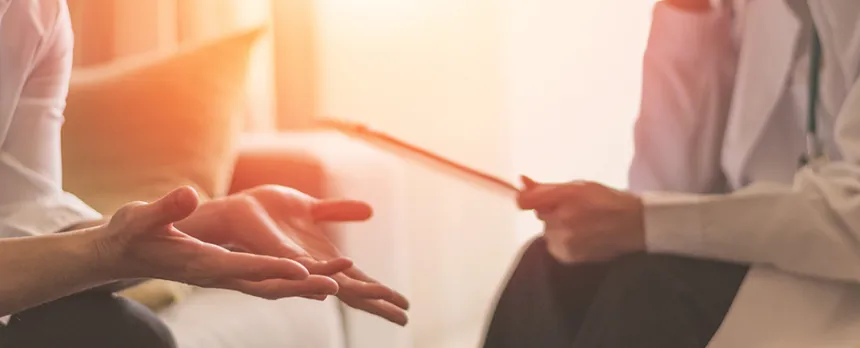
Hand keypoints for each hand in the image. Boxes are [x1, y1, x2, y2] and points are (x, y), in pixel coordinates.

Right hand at [93, 186, 338, 299]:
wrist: (122, 254)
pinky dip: (290, 279)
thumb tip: (187, 193)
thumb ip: (165, 209)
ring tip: (340, 279)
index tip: (302, 270)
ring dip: (303, 284)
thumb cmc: (130, 234)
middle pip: (266, 285)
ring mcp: (224, 277)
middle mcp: (217, 276)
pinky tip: (315, 277)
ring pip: (270, 285)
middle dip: (302, 286)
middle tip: (338, 283)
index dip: (273, 269)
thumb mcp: (140, 218)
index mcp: (200, 263)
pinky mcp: (227, 272)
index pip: (242, 268)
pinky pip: (265, 279)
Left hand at [240, 185, 409, 325]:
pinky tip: (338, 286)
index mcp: (322, 258)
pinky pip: (304, 269)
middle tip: (405, 318)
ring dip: (360, 294)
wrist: (233, 210)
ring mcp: (298, 267)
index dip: (381, 293)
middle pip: (352, 292)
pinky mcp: (279, 258)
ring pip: (334, 286)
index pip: (358, 281)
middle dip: (379, 304)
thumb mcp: (311, 208)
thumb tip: (370, 210)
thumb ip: (338, 211)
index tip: (405, 306)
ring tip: (384, 301)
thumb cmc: (266, 213)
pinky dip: (323, 275)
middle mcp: (313, 268)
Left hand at [517, 176, 645, 263]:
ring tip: (582, 225)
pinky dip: (563, 242)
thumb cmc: (607, 201)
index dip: (527, 198)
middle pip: (539, 215)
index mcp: (565, 196)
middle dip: (552, 211)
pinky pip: (553, 246)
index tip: (534, 197)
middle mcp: (562, 219)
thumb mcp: (578, 186)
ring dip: (557, 228)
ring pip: (546, 231)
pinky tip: (582, 237)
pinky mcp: (568, 256)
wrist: (635, 225)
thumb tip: (520, 180)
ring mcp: (564, 240)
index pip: (525, 200)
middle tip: (575, 210)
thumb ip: (546, 187)